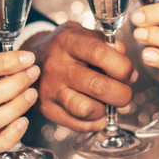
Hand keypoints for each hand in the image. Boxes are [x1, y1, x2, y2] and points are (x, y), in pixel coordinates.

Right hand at [23, 22, 137, 131]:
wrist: (28, 61)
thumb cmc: (63, 48)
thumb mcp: (82, 34)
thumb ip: (106, 44)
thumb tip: (124, 60)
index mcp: (67, 42)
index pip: (98, 53)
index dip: (122, 66)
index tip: (130, 74)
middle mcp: (56, 66)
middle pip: (97, 86)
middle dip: (122, 93)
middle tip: (124, 91)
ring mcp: (50, 90)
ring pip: (87, 109)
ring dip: (106, 110)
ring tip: (107, 101)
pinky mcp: (48, 109)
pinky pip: (79, 124)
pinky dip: (95, 121)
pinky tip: (97, 111)